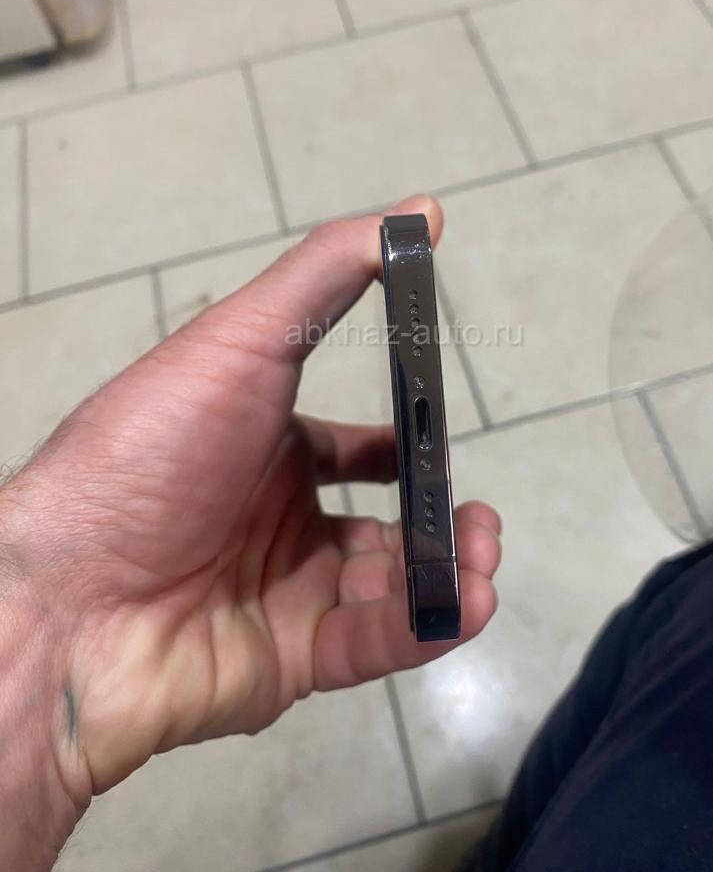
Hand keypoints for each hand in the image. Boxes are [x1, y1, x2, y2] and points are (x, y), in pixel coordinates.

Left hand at [1, 196, 499, 854]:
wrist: (70, 591)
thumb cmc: (156, 448)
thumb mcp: (247, 339)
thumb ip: (332, 273)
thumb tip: (426, 209)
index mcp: (264, 449)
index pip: (349, 452)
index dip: (402, 449)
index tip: (443, 444)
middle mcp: (275, 522)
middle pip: (387, 525)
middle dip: (446, 522)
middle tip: (483, 524)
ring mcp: (284, 594)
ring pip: (392, 586)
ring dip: (449, 572)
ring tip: (483, 560)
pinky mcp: (289, 662)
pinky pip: (375, 645)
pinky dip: (428, 626)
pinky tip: (466, 601)